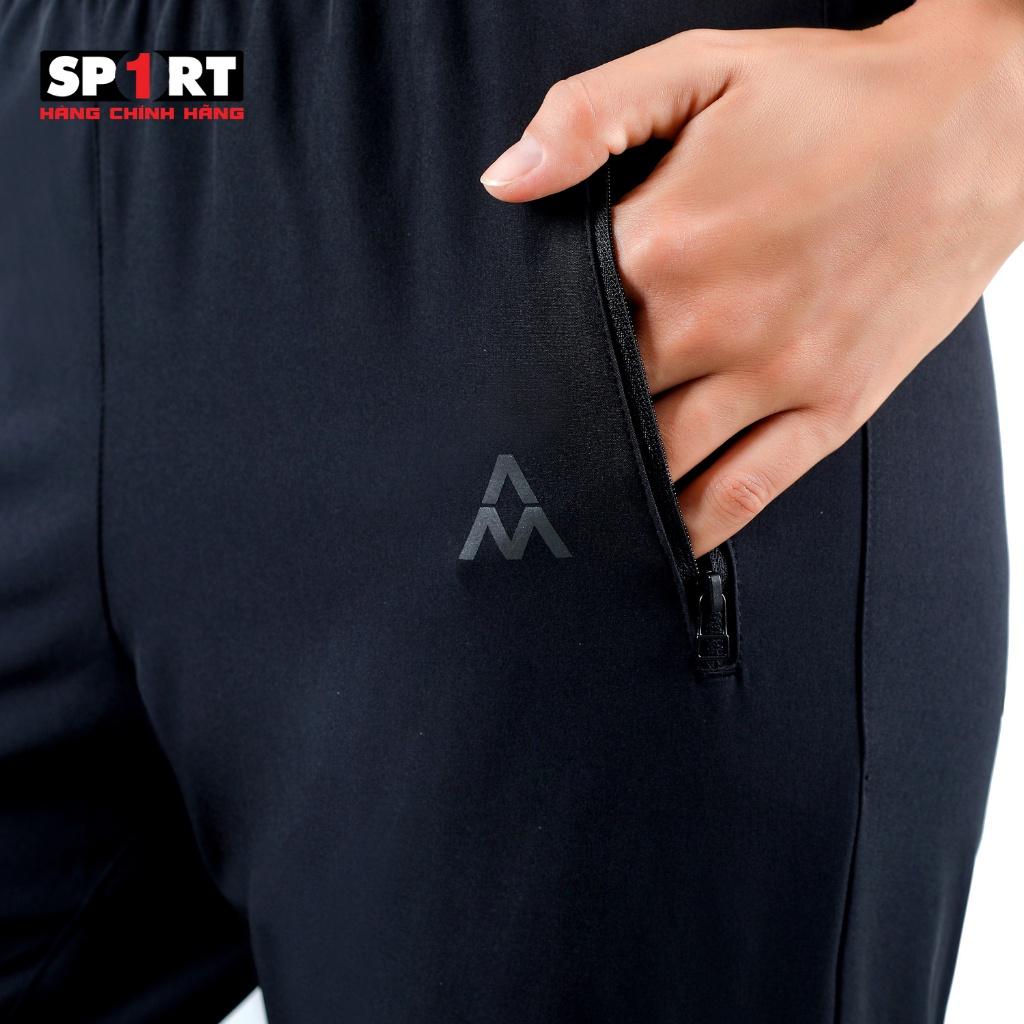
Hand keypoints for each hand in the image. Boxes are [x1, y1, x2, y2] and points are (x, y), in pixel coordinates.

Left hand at [480, 0, 1023, 555]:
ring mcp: (776, 374)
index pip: (559, 323)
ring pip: (662, 459)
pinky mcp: (831, 406)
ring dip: (611, 483)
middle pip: (601, 400)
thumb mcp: (702, 66)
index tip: (505, 373)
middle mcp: (712, 323)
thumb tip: (506, 178)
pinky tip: (663, 537)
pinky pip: (748, 488)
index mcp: (665, 244)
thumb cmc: (837, 97)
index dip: (528, 350)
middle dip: (561, 421)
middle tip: (526, 447)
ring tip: (571, 500)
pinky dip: (698, 523)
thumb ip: (589, 117)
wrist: (980, 124)